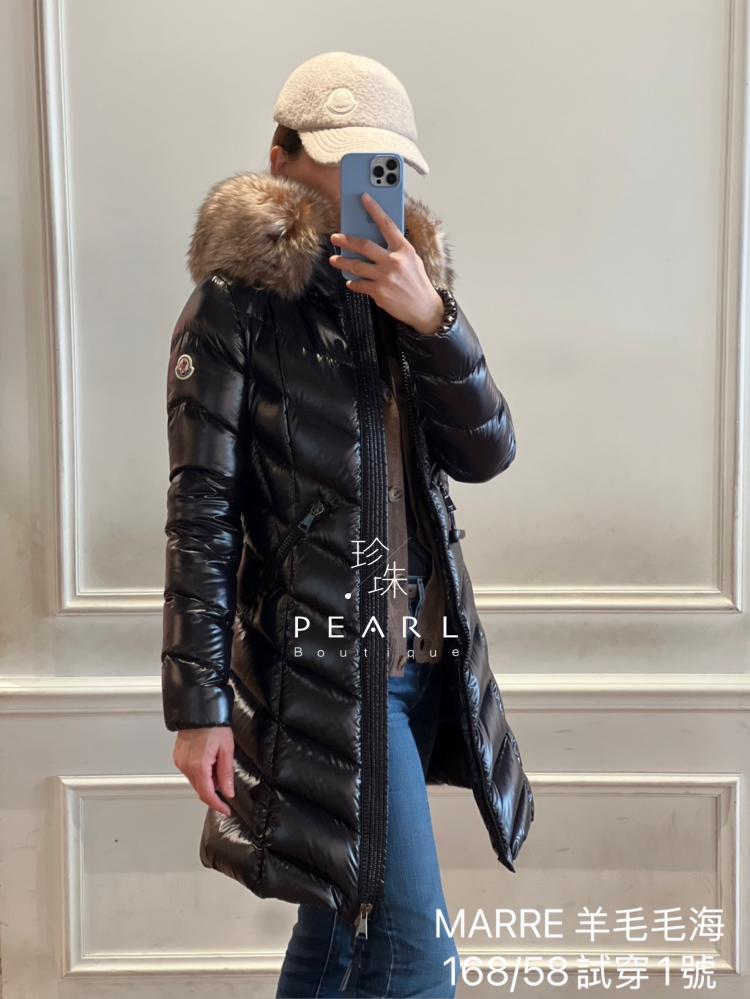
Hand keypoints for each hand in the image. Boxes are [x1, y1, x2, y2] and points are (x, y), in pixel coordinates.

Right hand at [173, 726, 234, 815]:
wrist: (201, 711)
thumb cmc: (214, 726)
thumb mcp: (227, 750)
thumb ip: (226, 773)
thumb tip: (228, 791)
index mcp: (199, 766)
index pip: (207, 794)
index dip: (217, 805)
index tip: (225, 809)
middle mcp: (186, 765)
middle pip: (200, 789)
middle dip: (214, 792)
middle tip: (226, 786)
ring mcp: (180, 762)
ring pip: (195, 781)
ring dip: (207, 781)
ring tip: (218, 766)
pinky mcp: (178, 757)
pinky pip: (190, 772)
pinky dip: (200, 773)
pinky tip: (209, 762)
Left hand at [328, 192, 444, 335]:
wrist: (424, 308)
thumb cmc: (418, 283)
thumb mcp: (412, 260)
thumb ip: (396, 249)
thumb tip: (376, 239)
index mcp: (404, 250)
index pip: (387, 224)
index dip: (375, 209)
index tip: (364, 198)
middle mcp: (394, 261)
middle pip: (364, 245)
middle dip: (346, 240)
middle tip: (335, 237)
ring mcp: (385, 277)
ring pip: (357, 266)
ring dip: (342, 262)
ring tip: (334, 259)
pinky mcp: (379, 292)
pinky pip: (359, 285)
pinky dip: (353, 283)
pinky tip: (350, 281)